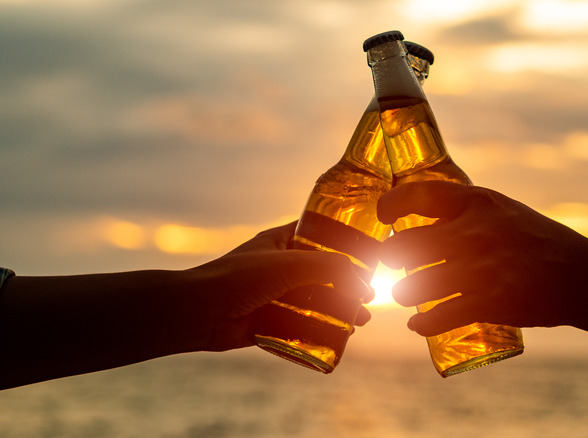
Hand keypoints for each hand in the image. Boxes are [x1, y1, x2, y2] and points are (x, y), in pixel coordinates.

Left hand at [189, 222, 372, 349]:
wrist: (197, 313)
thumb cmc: (238, 278)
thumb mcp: (289, 264)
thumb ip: (329, 268)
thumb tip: (363, 284)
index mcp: (281, 243)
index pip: (319, 235)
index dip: (344, 244)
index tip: (369, 255)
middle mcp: (279, 267)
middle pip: (323, 274)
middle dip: (347, 285)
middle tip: (369, 296)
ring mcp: (274, 295)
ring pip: (315, 302)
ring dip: (338, 311)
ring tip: (360, 321)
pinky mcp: (269, 322)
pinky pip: (300, 327)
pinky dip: (319, 332)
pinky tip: (338, 338)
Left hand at [378, 181, 587, 335]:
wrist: (584, 277)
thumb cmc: (540, 241)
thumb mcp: (503, 210)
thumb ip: (465, 210)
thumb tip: (420, 214)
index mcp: (477, 202)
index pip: (417, 195)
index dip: (390, 205)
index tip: (384, 216)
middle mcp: (473, 232)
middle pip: (403, 246)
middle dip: (390, 258)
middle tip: (395, 264)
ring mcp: (478, 270)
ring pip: (411, 286)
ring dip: (402, 294)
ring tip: (405, 295)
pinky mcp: (486, 304)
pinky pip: (435, 318)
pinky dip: (421, 325)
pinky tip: (418, 324)